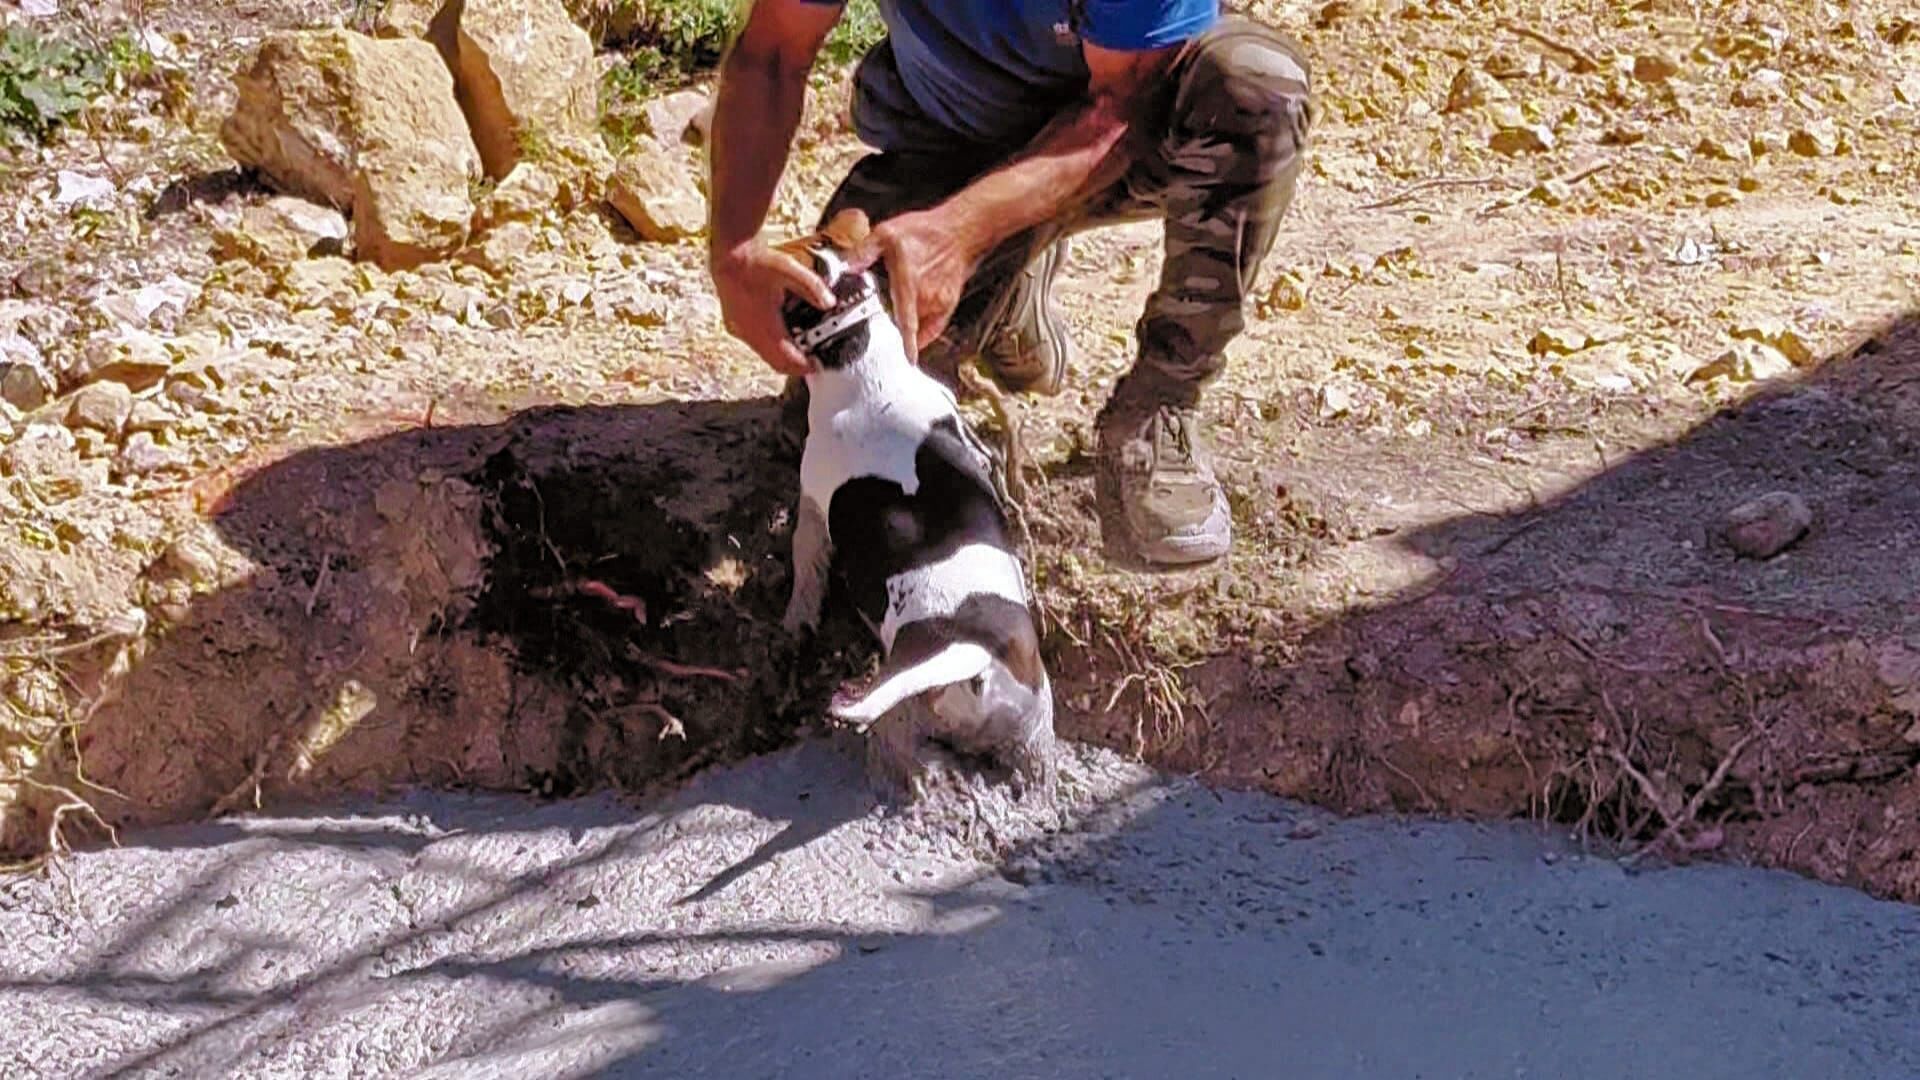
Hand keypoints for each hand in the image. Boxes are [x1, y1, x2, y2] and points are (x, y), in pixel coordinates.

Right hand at [711, 240, 836, 376]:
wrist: (730, 256)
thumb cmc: (757, 263)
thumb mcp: (790, 270)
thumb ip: (812, 287)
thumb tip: (830, 303)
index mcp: (764, 324)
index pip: (787, 358)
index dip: (804, 366)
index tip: (818, 365)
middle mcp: (750, 332)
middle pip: (776, 363)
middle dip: (795, 365)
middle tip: (812, 361)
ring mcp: (740, 331)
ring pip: (765, 356)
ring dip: (783, 357)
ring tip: (801, 348)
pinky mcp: (735, 327)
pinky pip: (756, 346)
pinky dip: (771, 346)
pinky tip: (782, 333)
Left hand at [849, 208, 981, 362]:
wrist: (959, 230)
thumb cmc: (927, 231)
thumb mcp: (887, 233)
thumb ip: (864, 251)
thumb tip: (845, 266)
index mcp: (909, 283)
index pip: (907, 321)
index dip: (906, 344)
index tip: (906, 360)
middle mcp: (926, 297)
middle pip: (906, 325)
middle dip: (891, 329)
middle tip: (877, 330)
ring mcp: (939, 302)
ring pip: (920, 326)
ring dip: (907, 329)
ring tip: (894, 328)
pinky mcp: (948, 303)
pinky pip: (935, 326)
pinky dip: (924, 333)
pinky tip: (915, 336)